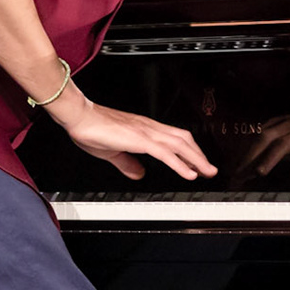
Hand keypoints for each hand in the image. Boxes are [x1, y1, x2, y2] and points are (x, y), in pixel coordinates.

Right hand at [55, 97, 216, 180]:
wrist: (79, 116)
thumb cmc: (91, 128)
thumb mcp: (113, 151)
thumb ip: (127, 163)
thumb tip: (138, 173)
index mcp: (144, 129)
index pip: (174, 138)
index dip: (189, 150)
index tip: (197, 163)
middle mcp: (149, 128)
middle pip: (183, 139)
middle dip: (198, 155)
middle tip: (209, 169)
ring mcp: (146, 132)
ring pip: (180, 145)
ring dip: (196, 159)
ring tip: (206, 172)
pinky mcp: (139, 139)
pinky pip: (165, 153)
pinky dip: (180, 164)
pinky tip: (189, 173)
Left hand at [240, 85, 289, 180]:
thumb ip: (278, 146)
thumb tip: (259, 164)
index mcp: (281, 124)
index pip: (258, 139)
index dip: (245, 154)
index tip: (233, 172)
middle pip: (266, 138)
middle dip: (251, 156)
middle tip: (240, 173)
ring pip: (285, 143)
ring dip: (271, 158)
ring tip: (260, 172)